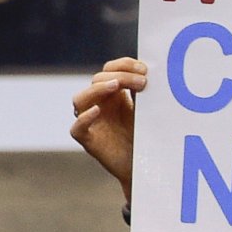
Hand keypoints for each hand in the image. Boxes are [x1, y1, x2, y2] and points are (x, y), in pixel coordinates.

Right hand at [69, 57, 145, 198]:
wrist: (144, 166)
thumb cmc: (146, 136)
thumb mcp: (148, 110)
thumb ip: (146, 93)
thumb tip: (154, 72)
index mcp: (114, 94)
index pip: (110, 69)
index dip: (123, 65)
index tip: (144, 69)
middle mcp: (99, 104)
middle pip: (97, 80)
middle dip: (120, 76)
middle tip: (143, 81)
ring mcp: (91, 121)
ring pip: (80, 99)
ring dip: (97, 89)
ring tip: (117, 86)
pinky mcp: (88, 140)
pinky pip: (77, 128)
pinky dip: (84, 118)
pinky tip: (97, 111)